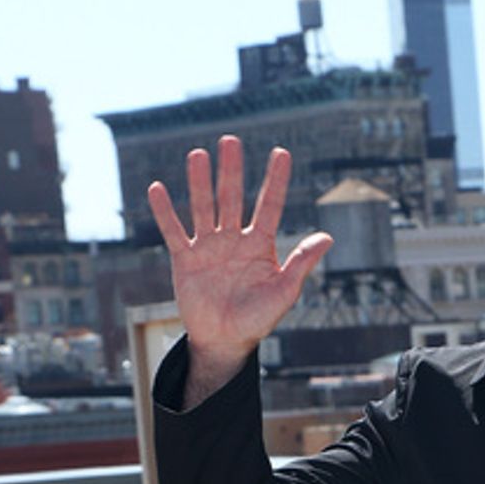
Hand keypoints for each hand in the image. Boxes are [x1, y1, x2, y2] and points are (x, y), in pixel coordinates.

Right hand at [146, 136, 332, 405]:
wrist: (225, 342)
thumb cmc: (258, 319)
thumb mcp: (284, 292)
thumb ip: (301, 263)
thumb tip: (328, 237)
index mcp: (260, 245)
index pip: (269, 206)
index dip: (275, 181)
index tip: (281, 152)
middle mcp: (234, 239)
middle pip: (232, 199)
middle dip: (232, 171)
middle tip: (230, 141)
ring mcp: (209, 247)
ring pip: (203, 208)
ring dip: (199, 183)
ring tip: (198, 155)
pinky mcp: (186, 259)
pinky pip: (173, 232)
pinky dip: (165, 213)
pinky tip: (157, 189)